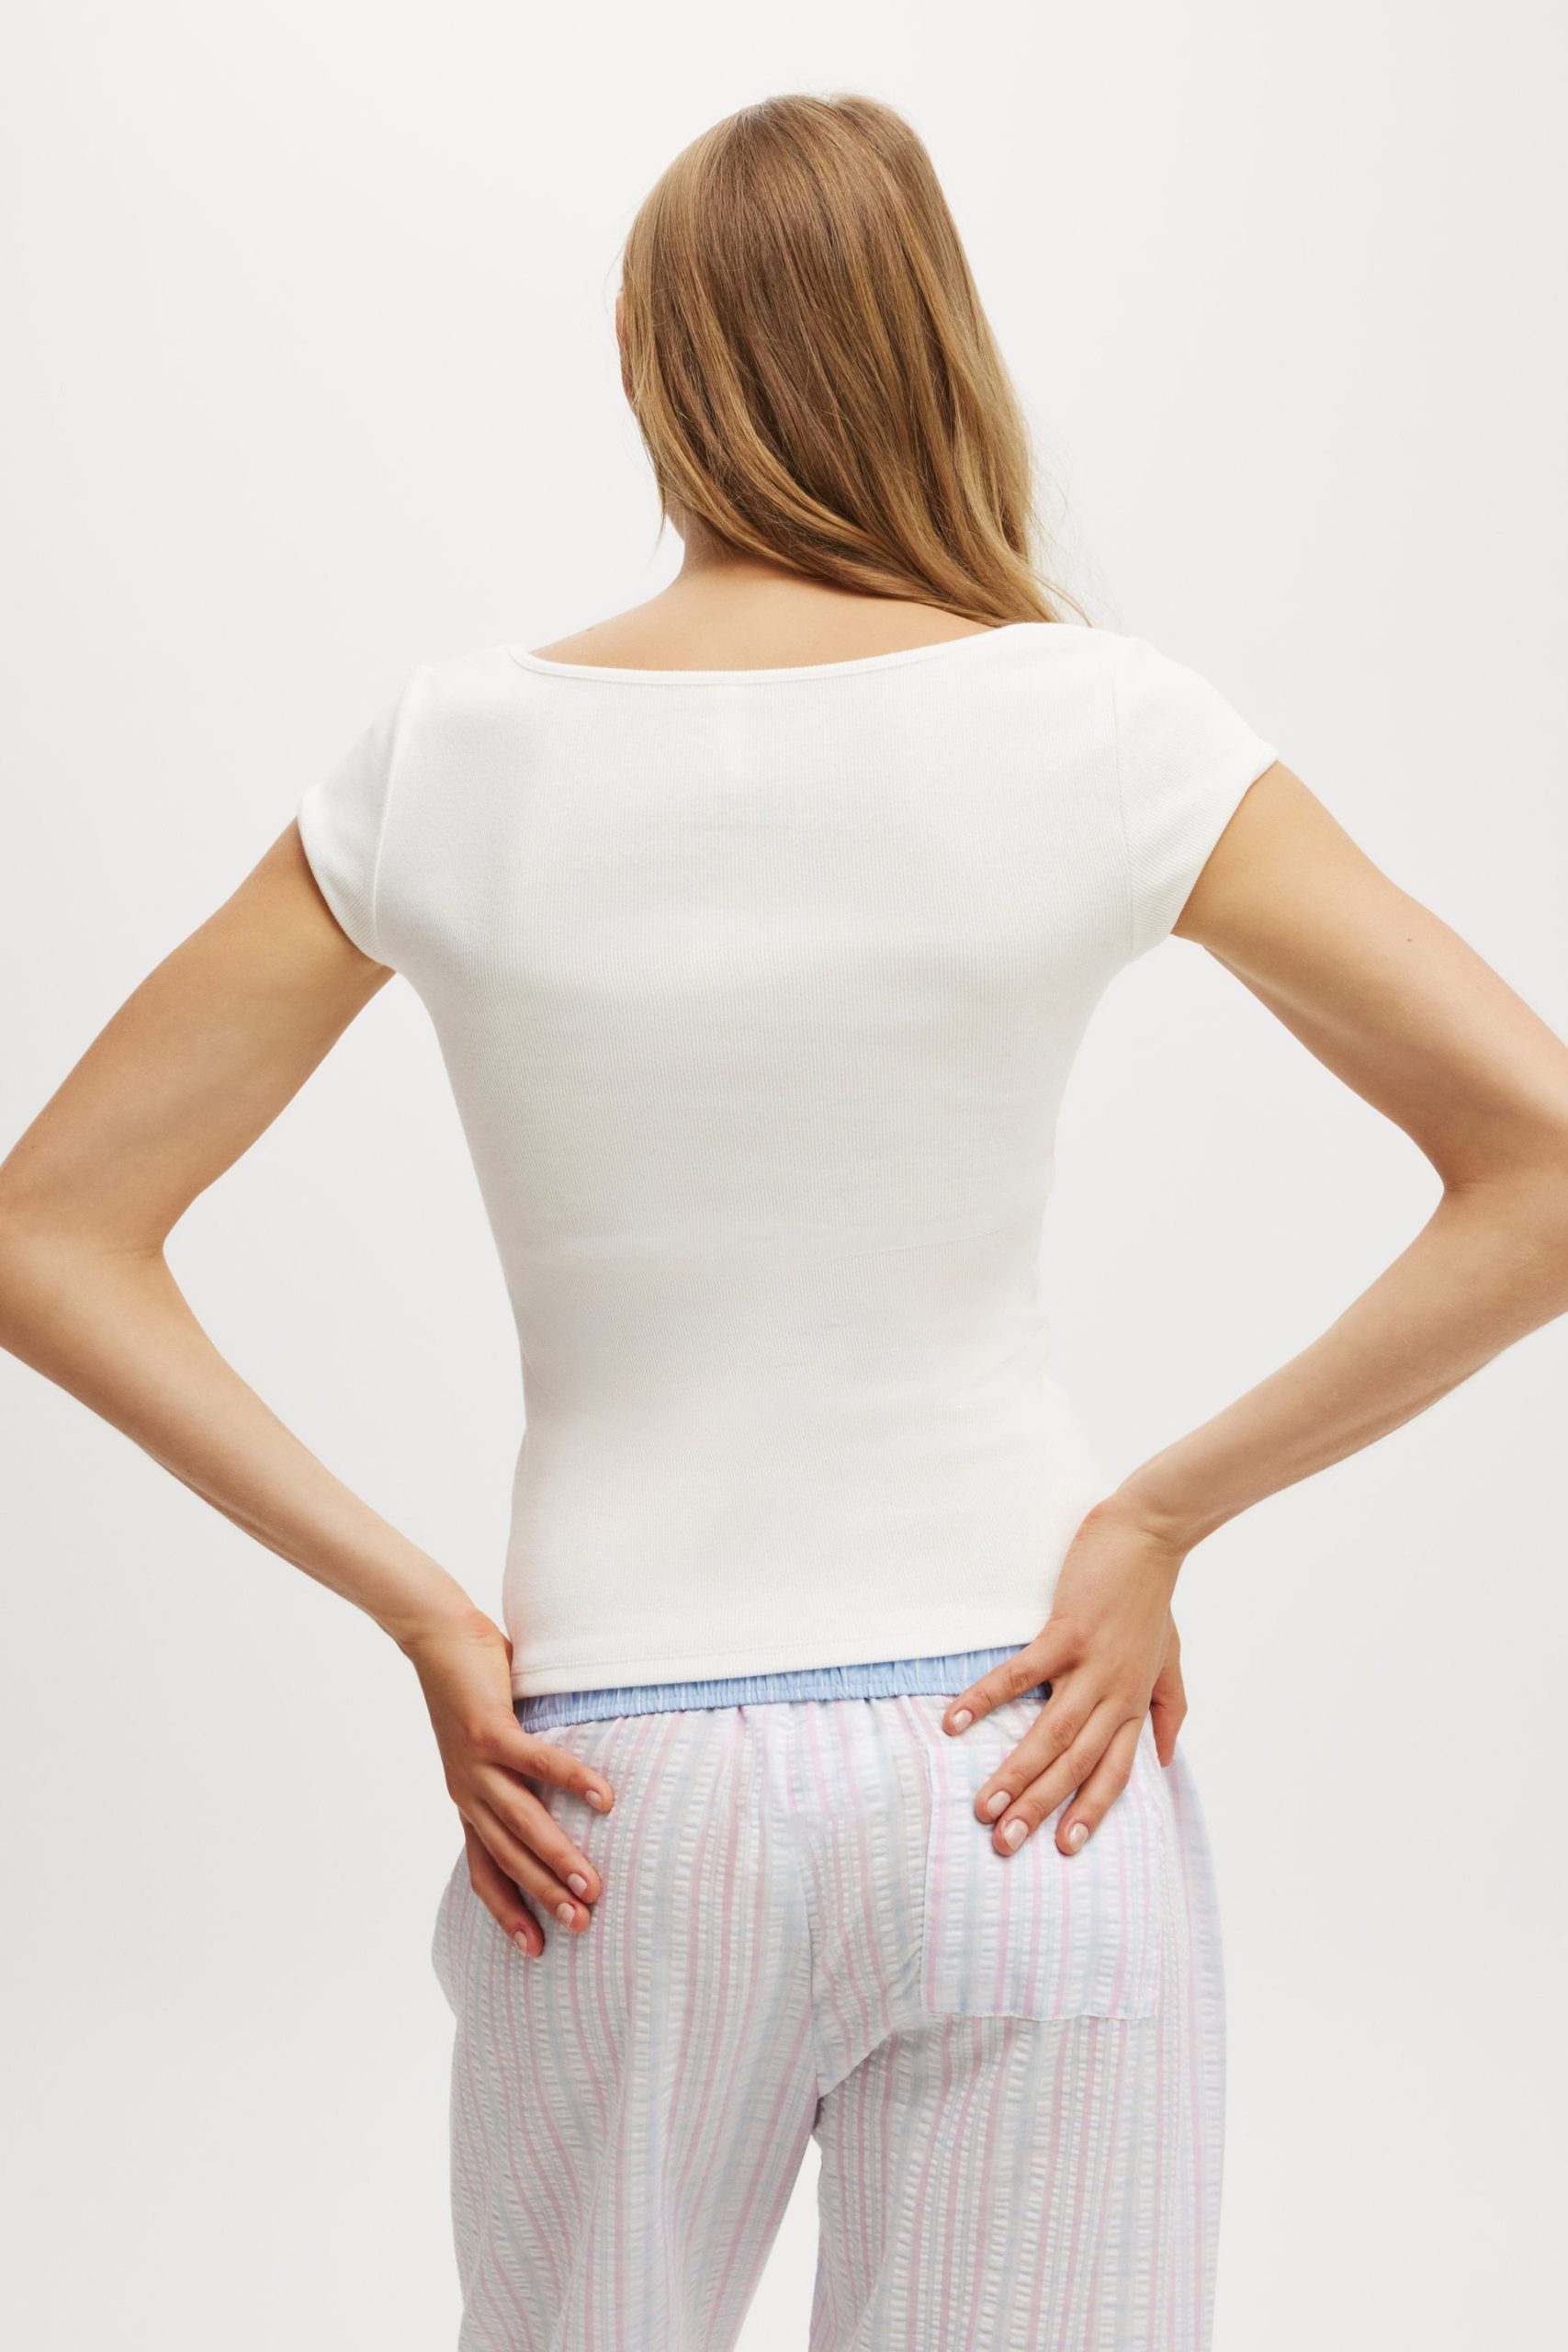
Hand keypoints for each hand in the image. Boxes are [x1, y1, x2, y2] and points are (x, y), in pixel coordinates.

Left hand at [404, 1607, 615, 1956]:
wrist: (435, 1637)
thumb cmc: (473, 1685)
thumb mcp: (493, 1742)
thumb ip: (522, 1769)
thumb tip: (570, 1787)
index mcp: (469, 1800)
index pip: (484, 1870)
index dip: (507, 1911)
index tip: (534, 1950)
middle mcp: (468, 1791)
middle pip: (507, 1858)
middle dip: (543, 1896)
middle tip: (581, 1925)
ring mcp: (476, 1764)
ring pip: (521, 1823)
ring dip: (557, 1857)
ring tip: (592, 1884)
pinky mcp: (489, 1732)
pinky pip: (537, 1764)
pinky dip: (572, 1781)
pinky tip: (605, 1799)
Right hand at [941, 1496, 1185, 1856]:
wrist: (1152, 1536)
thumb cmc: (1153, 1597)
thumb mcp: (1171, 1659)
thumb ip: (1169, 1710)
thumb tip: (1165, 1760)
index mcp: (1133, 1703)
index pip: (1112, 1772)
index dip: (1089, 1812)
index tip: (1064, 1851)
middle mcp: (1114, 1693)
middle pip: (1075, 1764)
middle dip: (1039, 1808)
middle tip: (1003, 1844)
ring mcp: (1090, 1665)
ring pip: (1051, 1732)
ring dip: (1016, 1772)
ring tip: (983, 1805)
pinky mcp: (1067, 1632)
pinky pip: (1021, 1675)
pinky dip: (987, 1698)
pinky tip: (956, 1722)